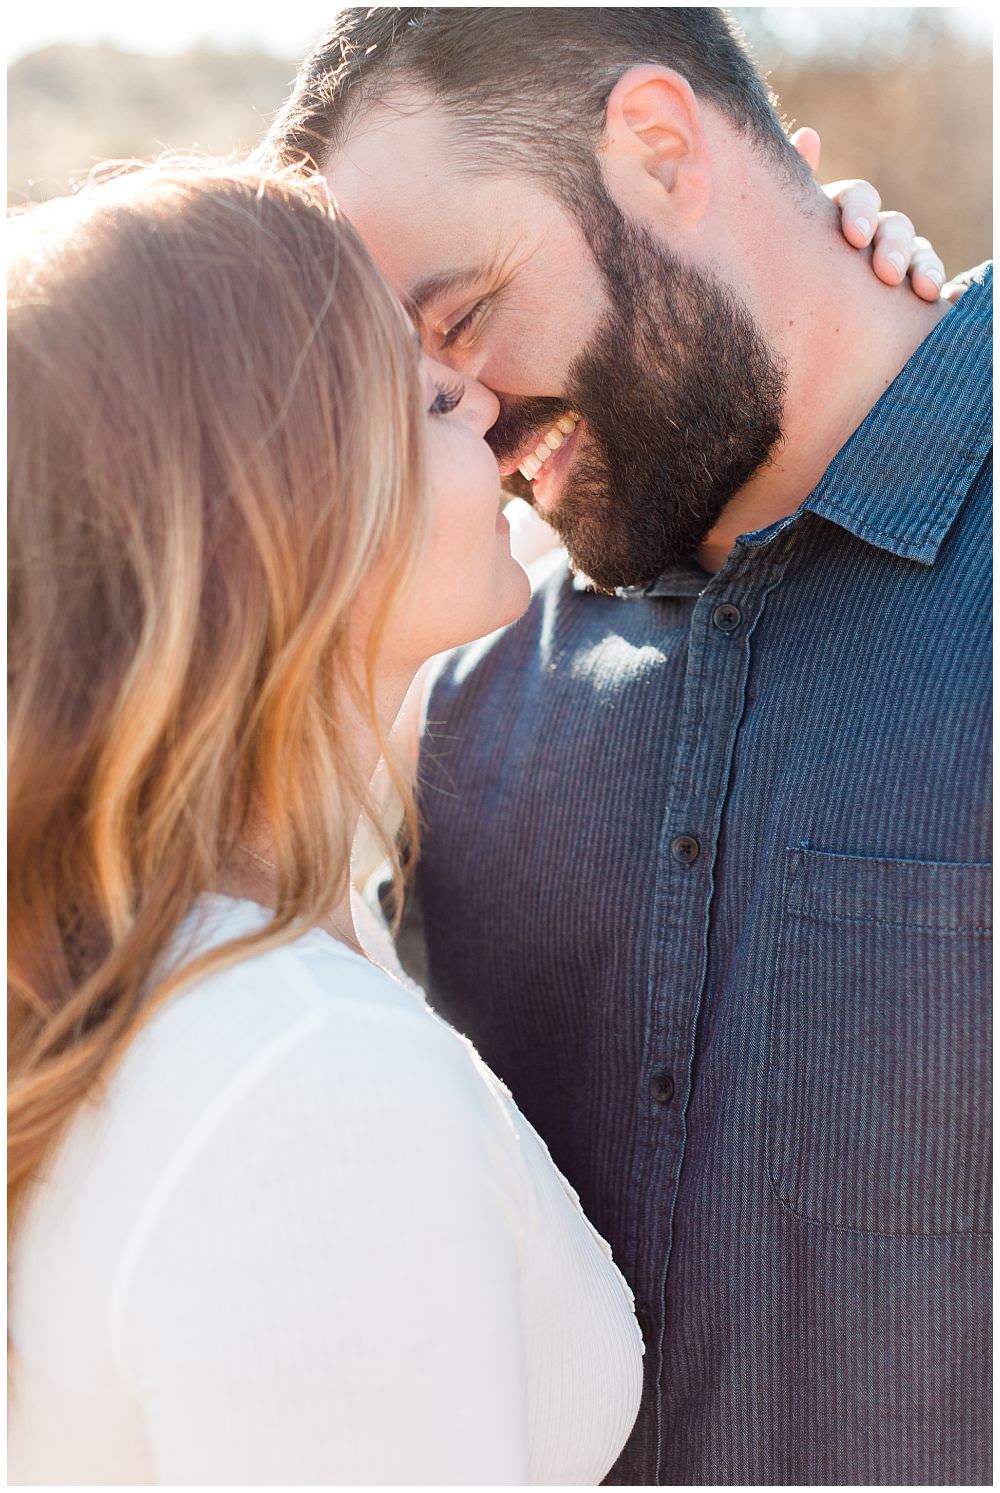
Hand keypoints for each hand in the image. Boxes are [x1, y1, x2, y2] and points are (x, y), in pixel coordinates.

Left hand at [791, 127, 947, 302]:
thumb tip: (808, 135)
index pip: (858, 198)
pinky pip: (934, 287)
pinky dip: (945, 288)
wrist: (799, 317)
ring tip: (925, 289)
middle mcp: (875, 233)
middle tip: (887, 273)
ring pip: (919, 254)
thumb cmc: (789, 270)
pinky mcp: (912, 293)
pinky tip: (946, 296)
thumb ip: (797, 188)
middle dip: (894, 246)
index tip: (856, 237)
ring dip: (925, 267)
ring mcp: (898, 262)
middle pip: (894, 225)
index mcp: (842, 214)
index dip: (860, 211)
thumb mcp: (786, 232)